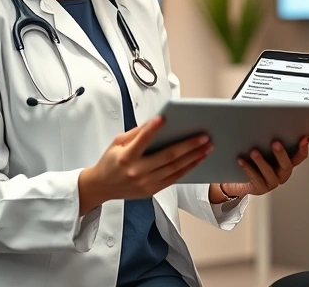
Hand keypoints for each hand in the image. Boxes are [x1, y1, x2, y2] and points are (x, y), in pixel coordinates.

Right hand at [79, 117, 211, 213]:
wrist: (101, 187)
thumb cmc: (110, 162)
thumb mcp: (117, 143)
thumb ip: (136, 133)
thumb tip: (155, 122)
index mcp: (126, 157)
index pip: (142, 140)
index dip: (152, 129)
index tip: (164, 118)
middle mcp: (137, 171)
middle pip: (167, 157)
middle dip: (188, 146)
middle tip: (204, 136)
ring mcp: (146, 183)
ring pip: (175, 169)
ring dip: (193, 157)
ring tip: (207, 147)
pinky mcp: (152, 190)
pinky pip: (174, 178)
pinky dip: (187, 168)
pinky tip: (197, 159)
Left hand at [220, 130, 308, 196]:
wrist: (240, 180)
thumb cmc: (255, 159)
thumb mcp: (267, 146)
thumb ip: (275, 136)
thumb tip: (280, 118)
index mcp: (288, 162)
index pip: (301, 155)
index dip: (304, 146)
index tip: (304, 136)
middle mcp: (282, 173)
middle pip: (287, 165)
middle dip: (282, 153)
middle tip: (275, 143)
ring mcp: (272, 181)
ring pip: (270, 172)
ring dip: (262, 161)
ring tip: (254, 151)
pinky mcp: (260, 187)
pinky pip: (255, 178)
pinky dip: (248, 168)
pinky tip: (242, 160)